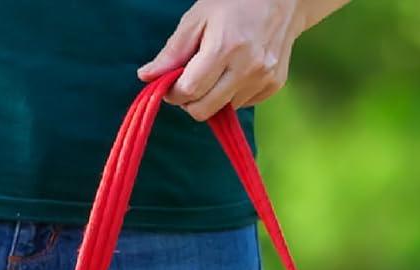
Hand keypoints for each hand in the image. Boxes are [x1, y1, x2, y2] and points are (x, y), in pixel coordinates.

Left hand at [139, 0, 303, 121]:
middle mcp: (247, 68)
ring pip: (223, 109)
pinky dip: (232, 94)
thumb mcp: (197, 18)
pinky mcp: (273, 86)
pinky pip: (242, 104)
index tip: (170, 85)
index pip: (189, 91)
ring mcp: (263, 79)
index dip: (174, 93)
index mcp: (224, 48)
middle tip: (190, 81)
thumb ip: (172, 52)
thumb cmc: (234, 2)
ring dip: (213, 96)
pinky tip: (236, 70)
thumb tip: (146, 77)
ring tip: (217, 69)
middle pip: (204, 110)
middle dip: (190, 101)